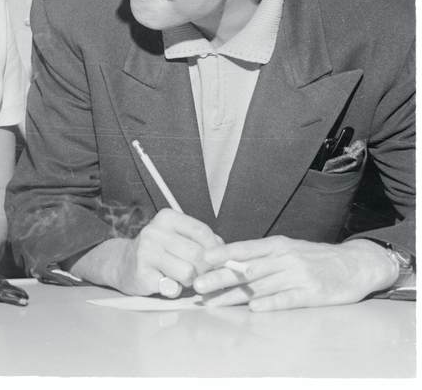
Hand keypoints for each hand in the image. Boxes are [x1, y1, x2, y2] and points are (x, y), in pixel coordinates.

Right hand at [74, 208, 221, 295]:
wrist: (123, 264)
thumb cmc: (160, 252)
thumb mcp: (178, 239)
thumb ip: (202, 242)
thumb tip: (227, 256)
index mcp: (167, 218)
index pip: (202, 231)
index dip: (217, 250)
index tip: (219, 262)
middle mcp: (155, 231)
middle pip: (198, 254)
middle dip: (205, 270)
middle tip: (201, 276)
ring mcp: (146, 250)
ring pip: (188, 272)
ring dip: (190, 282)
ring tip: (181, 279)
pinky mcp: (142, 272)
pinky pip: (173, 287)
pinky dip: (175, 289)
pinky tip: (166, 283)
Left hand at [194, 237, 398, 310]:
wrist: (355, 264)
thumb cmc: (315, 258)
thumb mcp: (288, 249)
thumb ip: (263, 256)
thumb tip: (231, 261)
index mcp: (277, 245)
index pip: (244, 248)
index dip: (222, 253)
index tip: (202, 258)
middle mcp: (284, 258)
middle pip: (247, 269)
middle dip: (220, 277)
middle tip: (198, 285)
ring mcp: (298, 276)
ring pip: (260, 286)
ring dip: (235, 295)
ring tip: (214, 301)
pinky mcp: (312, 294)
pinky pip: (287, 299)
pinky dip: (270, 303)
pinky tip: (254, 308)